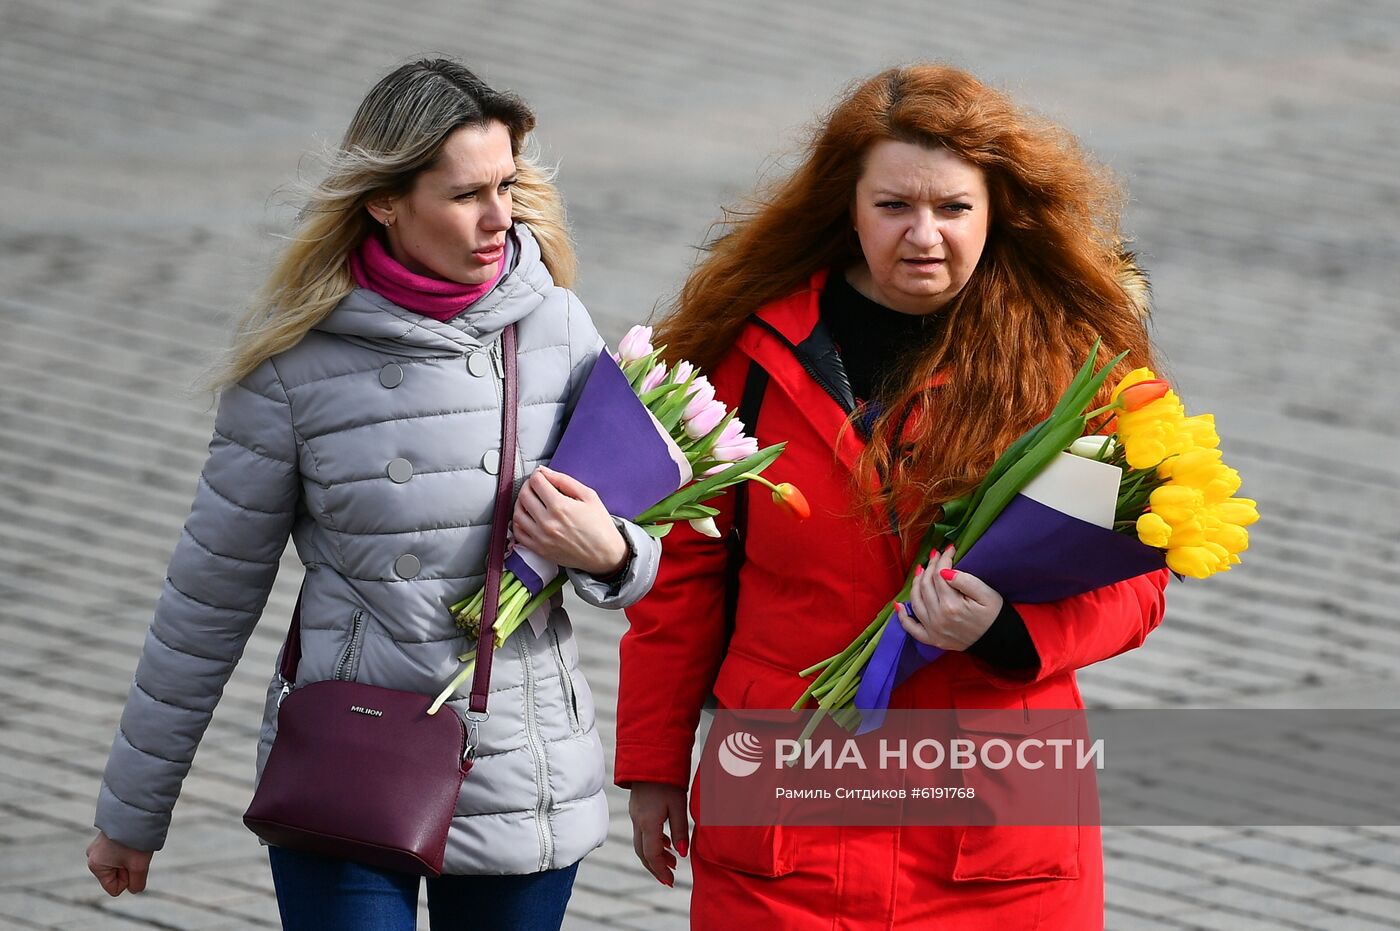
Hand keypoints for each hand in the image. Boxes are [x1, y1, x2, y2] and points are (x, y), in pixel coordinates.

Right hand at [86, 831, 152, 895]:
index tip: (132, 863)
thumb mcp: (139, 865)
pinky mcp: (105, 838)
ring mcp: (98, 846)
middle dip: (128, 868)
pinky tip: (131, 839)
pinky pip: (119, 854)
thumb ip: (136, 883)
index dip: (128, 880)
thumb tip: (134, 889)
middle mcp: (92, 856)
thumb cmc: (136, 839)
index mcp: (96, 865)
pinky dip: (128, 850)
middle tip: (134, 852)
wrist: (135, 810)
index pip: (114, 888)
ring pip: (118, 865)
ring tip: (133, 844)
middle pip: (116, 876)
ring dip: (129, 859)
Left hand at [512, 466, 627, 576]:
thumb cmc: (599, 525)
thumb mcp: (589, 496)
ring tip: (531, 500)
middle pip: (524, 495)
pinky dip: (518, 522)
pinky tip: (528, 517)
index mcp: (560, 507)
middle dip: (528, 485)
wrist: (604, 555)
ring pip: (517, 513)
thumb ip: (565, 481)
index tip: (542, 475)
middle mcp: (547, 522)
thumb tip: (545, 472)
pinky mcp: (539, 549)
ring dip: (521, 502)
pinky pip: (518, 533)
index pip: (536, 482)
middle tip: (537, 486)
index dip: (538, 474)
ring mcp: (541, 537)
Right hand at [628, 781, 688, 886]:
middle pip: (642, 853)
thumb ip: (680, 830)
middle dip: (656, 868)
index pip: (652, 855)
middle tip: (670, 878)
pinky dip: (652, 842)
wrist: (651, 757)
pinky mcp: (637, 809)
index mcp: (648, 823)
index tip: (671, 882)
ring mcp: (635, 815)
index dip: (661, 871)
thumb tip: (682, 854)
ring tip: (672, 862)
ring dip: (654, 856)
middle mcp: (638, 821)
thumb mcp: (679, 805)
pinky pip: (641, 832)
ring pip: (640, 843)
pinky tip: (665, 843)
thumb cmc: (668, 780)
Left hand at [894, 545, 1002, 650]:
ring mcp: (933, 630)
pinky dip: (903, 617)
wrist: (1000, 641)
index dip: (943, 559)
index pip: (939, 575)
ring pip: (916, 602)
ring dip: (916, 584)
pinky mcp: (932, 640)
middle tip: (936, 555)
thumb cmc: (994, 615)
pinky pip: (912, 629)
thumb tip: (944, 571)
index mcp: (952, 605)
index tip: (948, 549)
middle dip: (930, 567)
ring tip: (921, 570)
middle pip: (926, 586)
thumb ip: (965, 581)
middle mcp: (938, 618)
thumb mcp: (987, 594)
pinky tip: (899, 605)